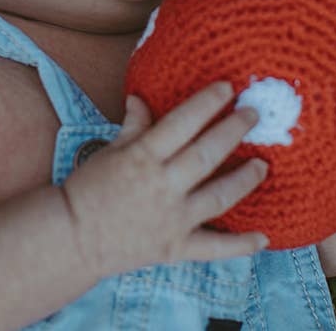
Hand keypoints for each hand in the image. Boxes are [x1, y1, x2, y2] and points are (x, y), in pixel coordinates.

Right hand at [61, 82, 269, 278]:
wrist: (72, 238)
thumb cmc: (89, 188)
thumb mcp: (110, 150)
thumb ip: (133, 125)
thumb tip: (141, 97)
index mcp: (143, 157)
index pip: (181, 124)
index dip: (206, 104)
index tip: (228, 88)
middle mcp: (162, 187)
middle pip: (206, 155)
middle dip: (233, 131)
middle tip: (254, 114)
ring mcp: (172, 220)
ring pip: (218, 197)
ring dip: (244, 180)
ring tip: (262, 165)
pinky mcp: (175, 248)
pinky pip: (214, 248)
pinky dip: (241, 246)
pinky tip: (263, 237)